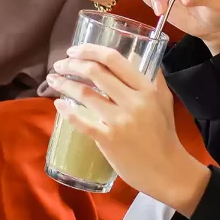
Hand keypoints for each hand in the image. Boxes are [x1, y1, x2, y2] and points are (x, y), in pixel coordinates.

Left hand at [47, 44, 210, 216]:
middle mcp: (133, 101)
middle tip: (60, 64)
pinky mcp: (108, 140)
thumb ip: (151, 76)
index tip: (75, 49)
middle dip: (72, 64)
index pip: (115, 59)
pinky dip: (67, 111)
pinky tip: (58, 103)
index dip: (90, 50)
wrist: (166, 170)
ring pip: (85, 94)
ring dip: (64, 84)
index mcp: (147, 89)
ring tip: (53, 80)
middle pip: (96, 72)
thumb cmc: (164, 134)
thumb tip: (135, 55)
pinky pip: (82, 122)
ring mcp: (119, 121)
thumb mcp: (164, 100)